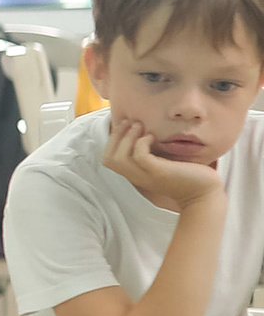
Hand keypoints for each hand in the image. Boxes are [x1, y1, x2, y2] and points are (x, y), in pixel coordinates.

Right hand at [102, 115, 226, 217]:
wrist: (205, 193)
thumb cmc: (189, 176)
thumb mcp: (165, 163)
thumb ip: (154, 154)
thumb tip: (149, 132)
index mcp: (137, 174)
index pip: (109, 160)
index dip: (112, 140)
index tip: (126, 125)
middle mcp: (138, 176)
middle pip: (109, 159)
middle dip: (117, 136)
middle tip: (131, 122)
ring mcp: (147, 175)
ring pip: (119, 158)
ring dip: (127, 137)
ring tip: (140, 126)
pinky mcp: (158, 173)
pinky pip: (139, 156)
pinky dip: (142, 142)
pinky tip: (153, 137)